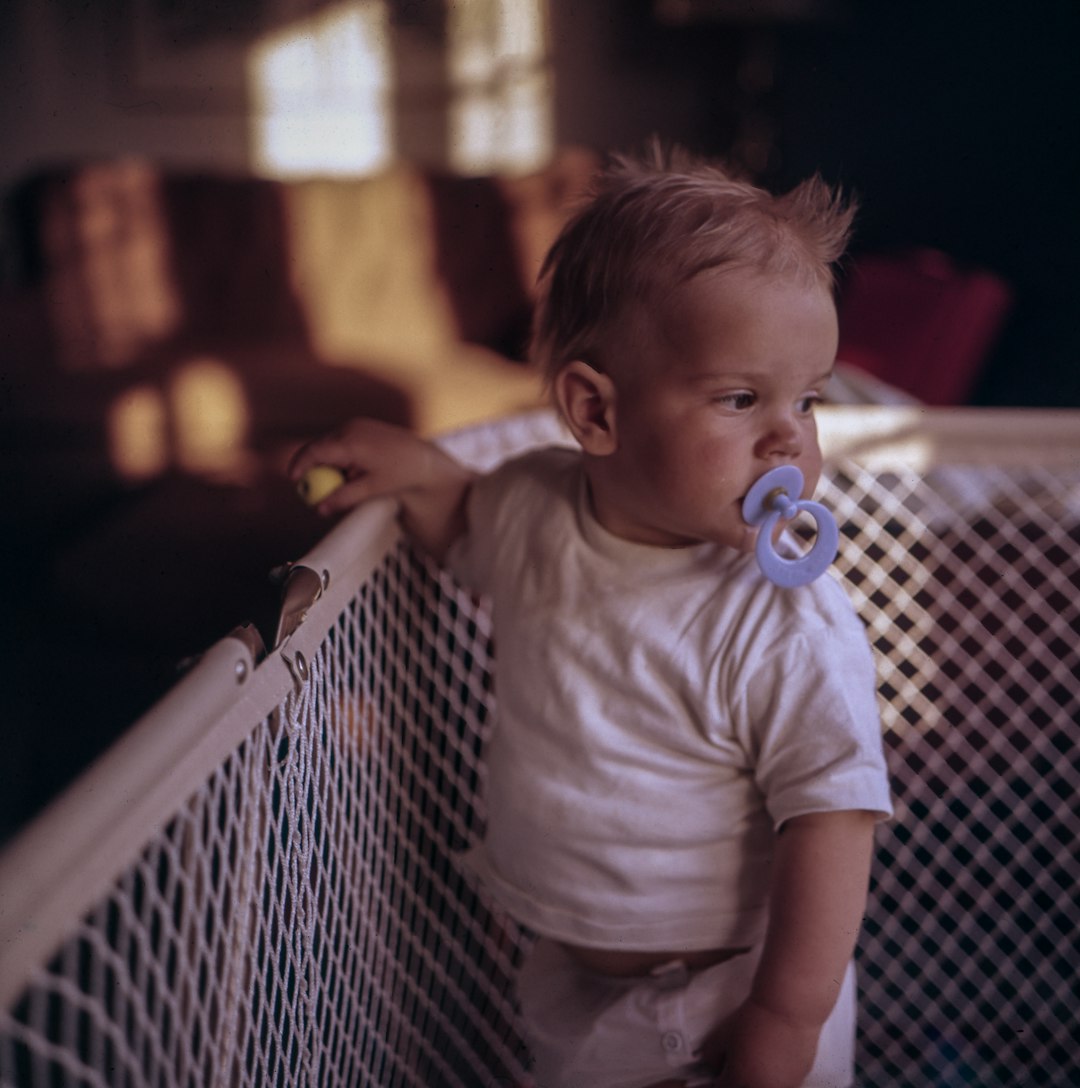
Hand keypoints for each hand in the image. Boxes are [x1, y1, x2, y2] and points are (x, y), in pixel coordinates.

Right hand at [288, 418, 446, 514]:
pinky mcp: (360, 425)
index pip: (315, 451)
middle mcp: (350, 428)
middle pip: (318, 446)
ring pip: (328, 444)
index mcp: (351, 442)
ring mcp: (355, 423)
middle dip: (310, 466)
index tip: (293, 481)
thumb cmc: (400, 473)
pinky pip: (339, 441)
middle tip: (308, 487)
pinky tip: (356, 470)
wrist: (423, 457)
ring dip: (328, 462)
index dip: (300, 465)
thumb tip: (319, 510)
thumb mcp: (371, 488)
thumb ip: (343, 498)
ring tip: (348, 480)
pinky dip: (339, 456)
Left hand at [696, 997, 820, 1087]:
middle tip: (738, 1063)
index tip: (719, 1071)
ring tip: (757, 1060)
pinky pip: (784, 1082)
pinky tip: (775, 1056)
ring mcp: (785, 1085)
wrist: (788, 1008)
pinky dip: (777, 1075)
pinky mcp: (802, 1076)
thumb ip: (712, 1052)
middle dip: (739, 1080)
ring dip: (759, 1080)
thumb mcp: (724, 1033)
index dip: (719, 1079)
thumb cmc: (753, 1018)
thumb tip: (709, 1062)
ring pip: (766, 1087)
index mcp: (740, 1080)